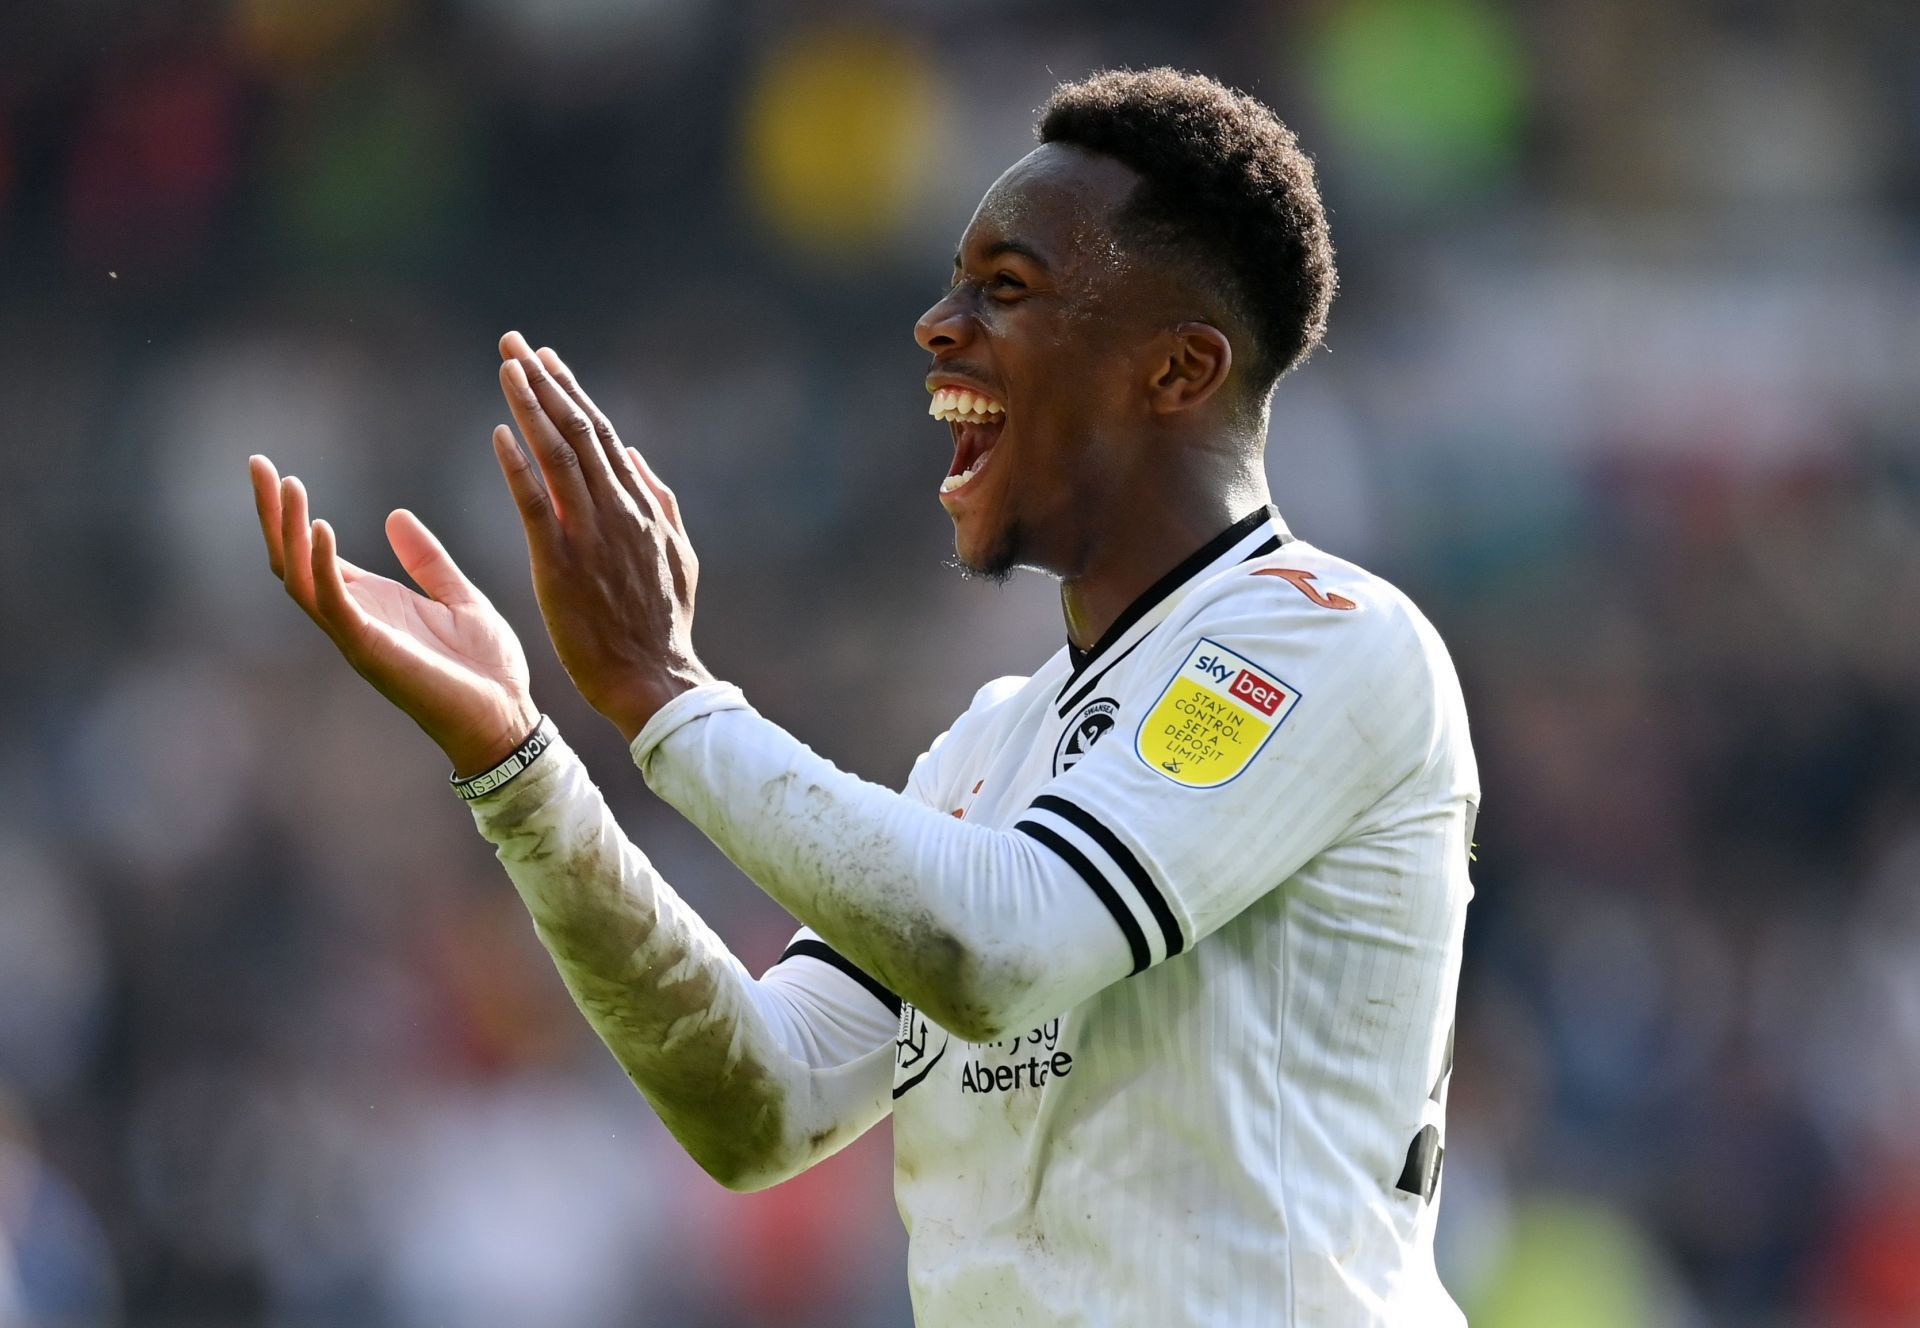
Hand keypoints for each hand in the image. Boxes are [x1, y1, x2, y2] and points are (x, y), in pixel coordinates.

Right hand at [249, 455, 540, 774]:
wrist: (505, 717)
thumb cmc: (484, 668)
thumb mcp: (459, 597)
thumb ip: (428, 561)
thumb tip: (395, 516)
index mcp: (373, 602)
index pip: (314, 552)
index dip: (292, 514)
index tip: (275, 470)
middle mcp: (354, 616)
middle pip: (292, 560)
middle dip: (272, 514)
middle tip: (256, 464)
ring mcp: (357, 634)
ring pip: (300, 578)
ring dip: (289, 532)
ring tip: (286, 485)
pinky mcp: (370, 649)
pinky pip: (334, 604)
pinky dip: (323, 566)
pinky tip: (321, 529)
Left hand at [491, 331, 711, 740]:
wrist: (654, 679)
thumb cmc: (664, 627)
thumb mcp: (680, 556)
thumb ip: (659, 502)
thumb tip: (635, 455)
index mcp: (643, 509)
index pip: (602, 436)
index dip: (572, 394)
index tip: (546, 360)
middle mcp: (618, 512)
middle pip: (578, 432)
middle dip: (545, 382)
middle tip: (514, 343)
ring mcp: (591, 536)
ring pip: (558, 455)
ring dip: (530, 406)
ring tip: (506, 367)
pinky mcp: (561, 565)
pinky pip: (535, 503)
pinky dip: (518, 465)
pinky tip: (500, 432)